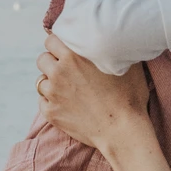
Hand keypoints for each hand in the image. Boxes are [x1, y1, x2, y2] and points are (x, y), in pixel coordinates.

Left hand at [36, 32, 150, 151]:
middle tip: (67, 69)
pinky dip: (51, 101)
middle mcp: (59, 72)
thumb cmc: (129, 96)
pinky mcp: (51, 112)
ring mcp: (53, 93)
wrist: (123, 131)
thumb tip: (112, 39)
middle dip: (52, 62)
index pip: (51, 40)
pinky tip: (67, 104)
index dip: (59, 45)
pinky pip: (42, 101)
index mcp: (74, 55)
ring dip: (51, 82)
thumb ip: (111, 48)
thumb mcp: (126, 64)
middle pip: (43, 59)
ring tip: (68, 88)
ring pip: (41, 80)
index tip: (67, 51)